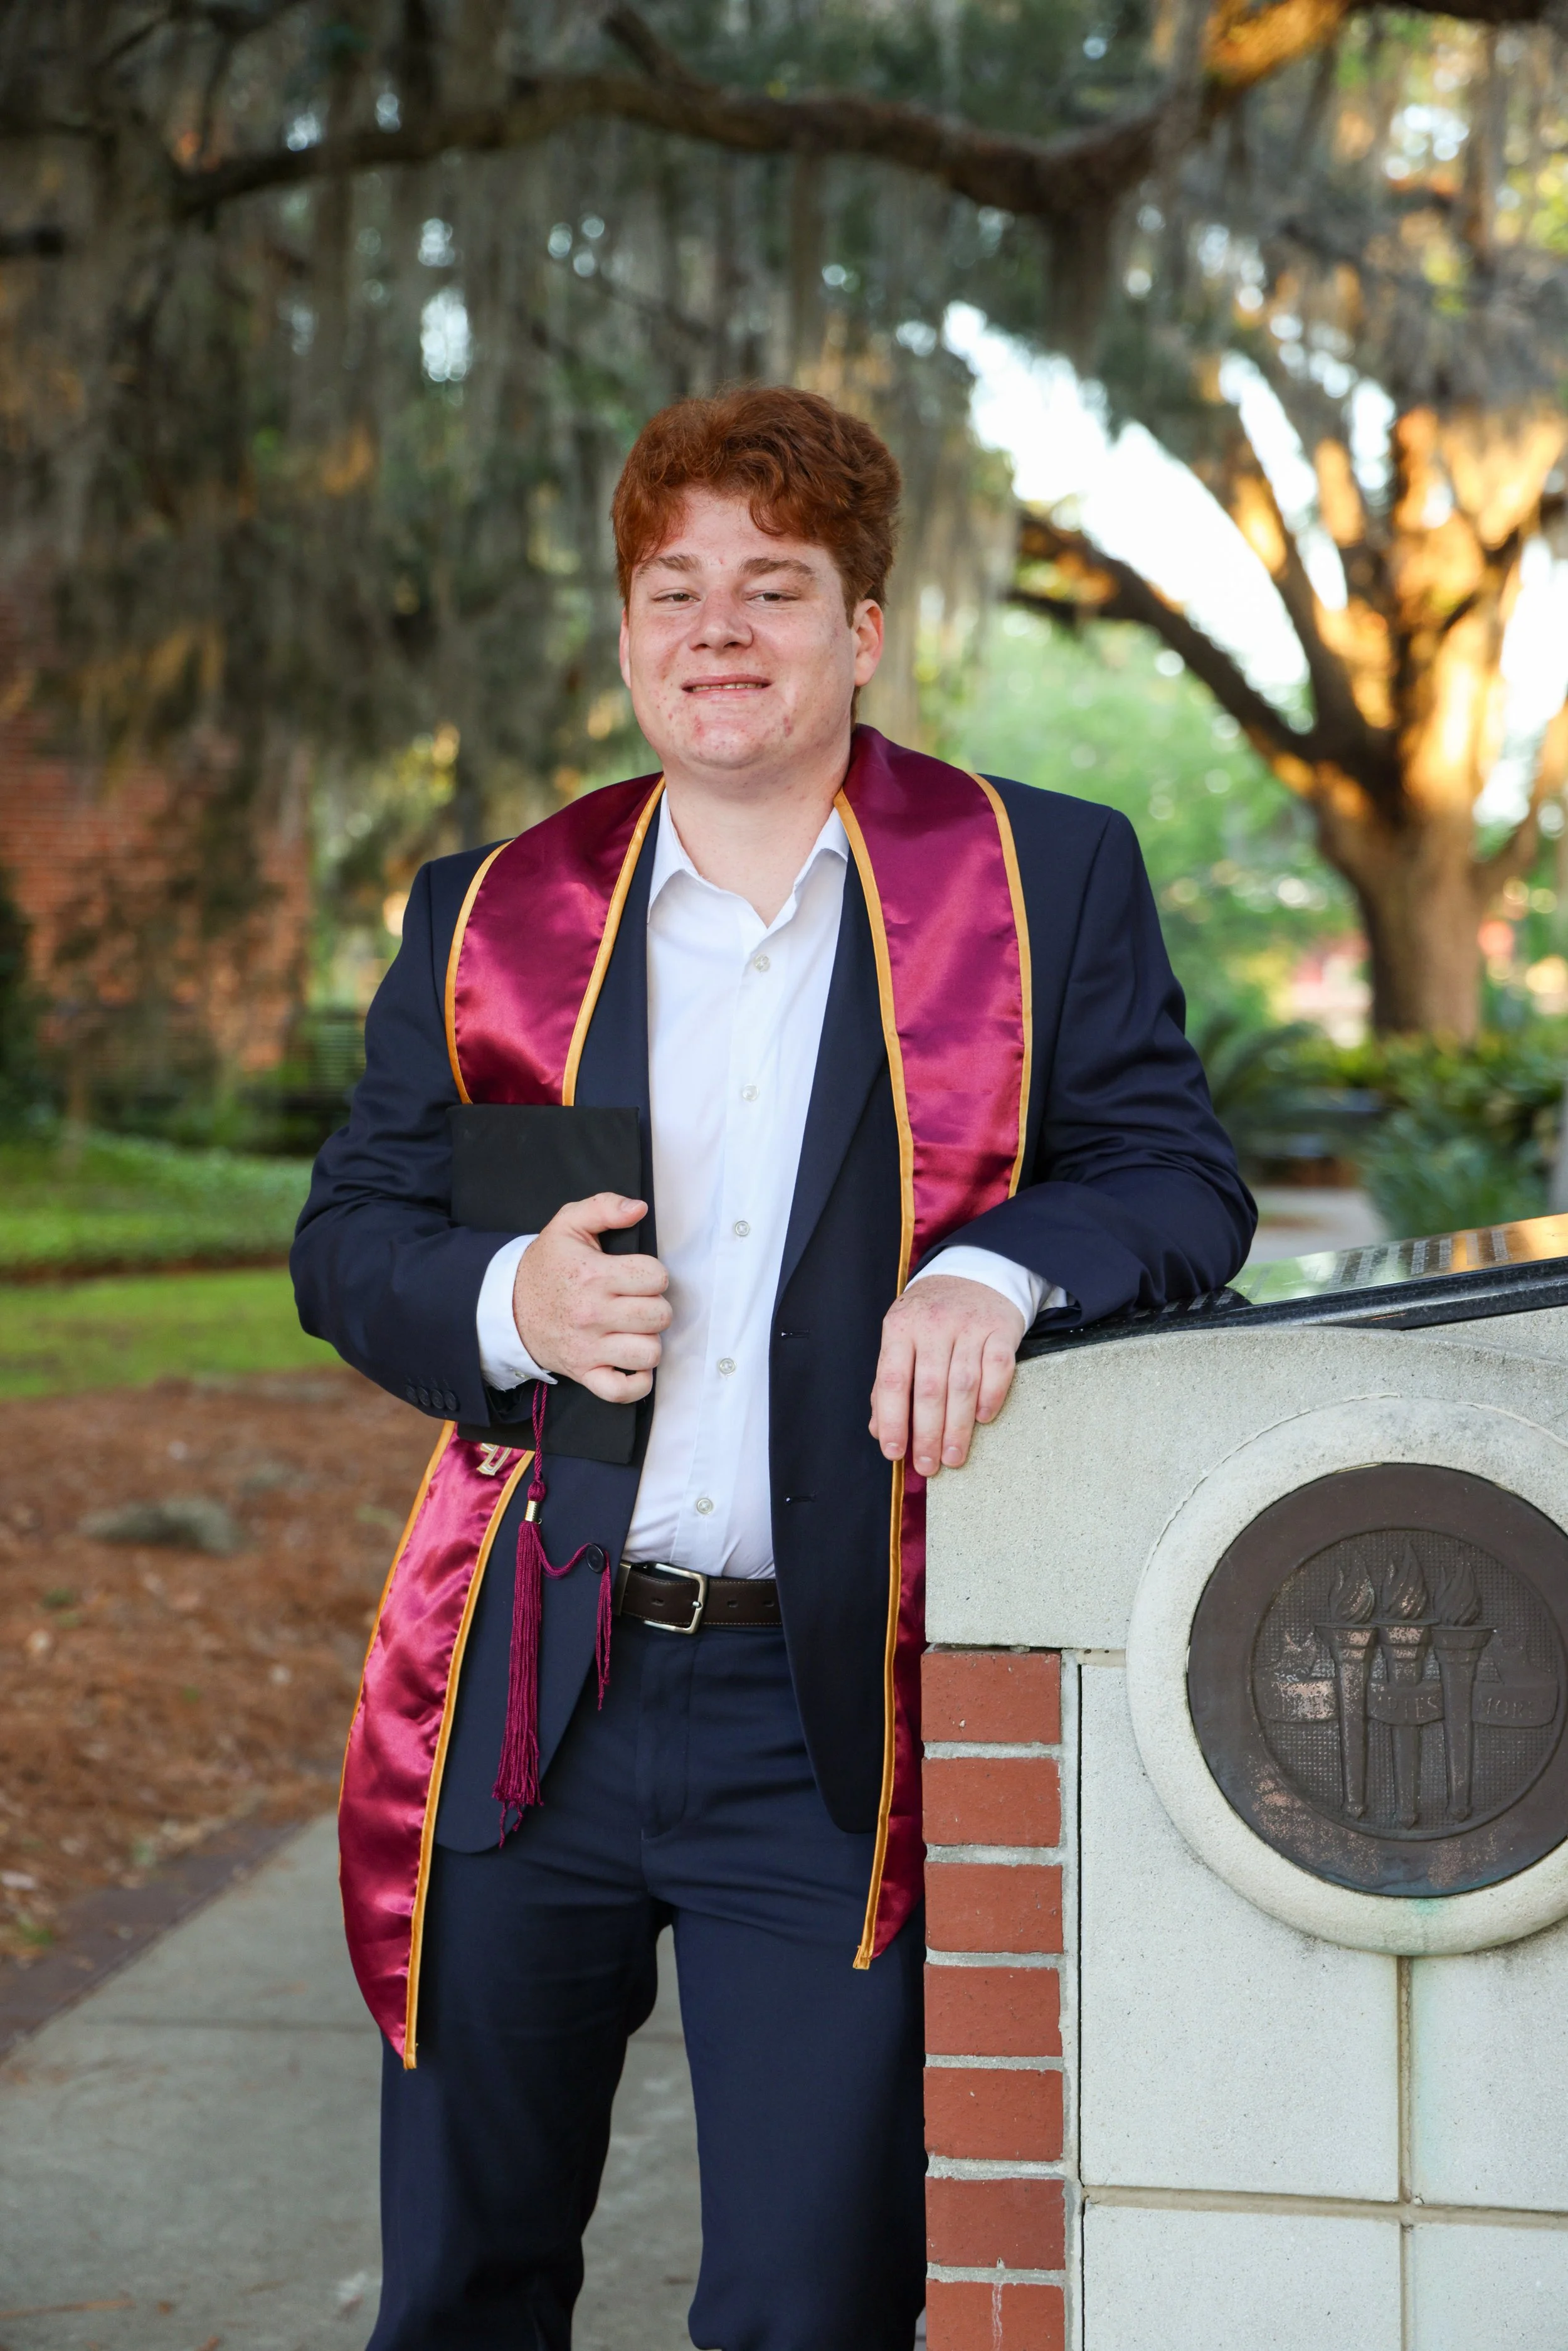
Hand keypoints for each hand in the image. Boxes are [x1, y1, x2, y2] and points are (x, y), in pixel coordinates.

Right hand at [512, 1194, 670, 1402]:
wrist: (506, 1306)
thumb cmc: (545, 1266)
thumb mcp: (568, 1224)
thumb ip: (605, 1207)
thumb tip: (639, 1209)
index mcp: (593, 1275)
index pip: (656, 1277)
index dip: (654, 1274)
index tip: (638, 1275)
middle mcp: (592, 1313)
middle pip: (659, 1315)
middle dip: (655, 1305)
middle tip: (637, 1301)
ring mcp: (588, 1347)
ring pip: (649, 1352)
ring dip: (648, 1340)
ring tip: (634, 1329)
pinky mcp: (584, 1373)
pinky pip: (623, 1390)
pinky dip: (637, 1381)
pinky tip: (633, 1361)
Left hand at [869, 1275, 1024, 1478]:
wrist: (975, 1271)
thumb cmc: (931, 1315)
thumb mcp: (902, 1337)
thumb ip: (889, 1383)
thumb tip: (879, 1429)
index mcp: (901, 1328)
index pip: (893, 1380)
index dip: (893, 1420)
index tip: (893, 1453)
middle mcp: (933, 1325)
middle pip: (930, 1388)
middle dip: (928, 1433)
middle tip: (928, 1466)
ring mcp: (969, 1326)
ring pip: (963, 1384)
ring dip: (958, 1426)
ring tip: (954, 1457)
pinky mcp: (1001, 1328)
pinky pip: (998, 1368)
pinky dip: (991, 1397)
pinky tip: (984, 1419)